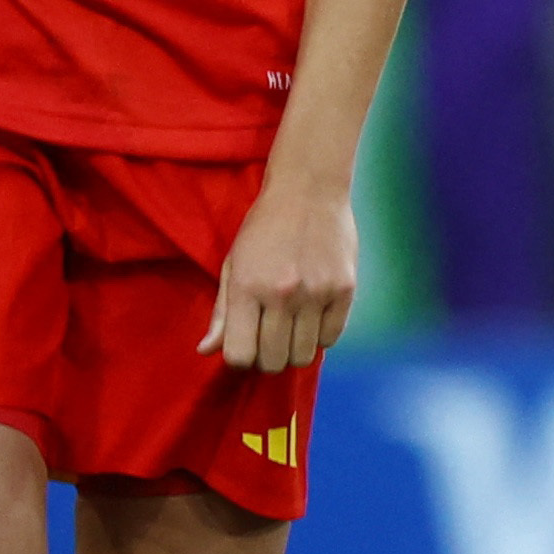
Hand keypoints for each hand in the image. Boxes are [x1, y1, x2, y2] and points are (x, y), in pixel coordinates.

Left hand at [206, 168, 360, 374]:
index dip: (240, 357)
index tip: (245, 345)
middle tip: (269, 339)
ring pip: (304, 355)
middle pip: (273, 361)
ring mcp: (317, 293)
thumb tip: (207, 351)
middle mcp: (282, 294)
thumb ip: (222, 312)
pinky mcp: (345, 290)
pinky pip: (331, 338)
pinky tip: (313, 316)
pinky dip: (319, 335)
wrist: (308, 191)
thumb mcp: (233, 266)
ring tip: (292, 327)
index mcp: (247, 288)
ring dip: (295, 349)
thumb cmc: (264, 229)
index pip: (240, 355)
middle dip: (268, 358)